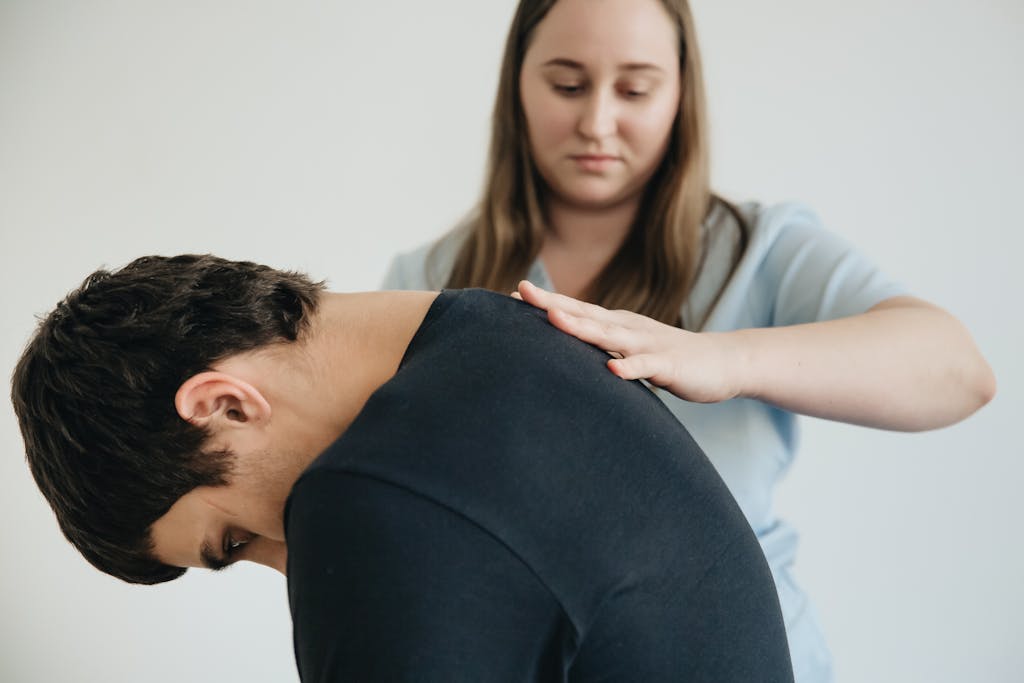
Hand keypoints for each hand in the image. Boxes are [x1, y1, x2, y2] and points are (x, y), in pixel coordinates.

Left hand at [513, 281, 744, 403]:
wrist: (722, 362)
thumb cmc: (669, 358)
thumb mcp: (628, 350)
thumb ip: (600, 349)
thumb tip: (563, 353)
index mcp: (616, 325)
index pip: (575, 309)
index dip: (545, 302)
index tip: (512, 294)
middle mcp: (628, 328)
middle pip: (585, 314)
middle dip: (553, 304)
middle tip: (522, 292)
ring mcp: (648, 344)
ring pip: (611, 336)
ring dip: (583, 328)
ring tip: (555, 319)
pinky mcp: (668, 365)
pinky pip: (646, 367)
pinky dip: (629, 368)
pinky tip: (612, 370)